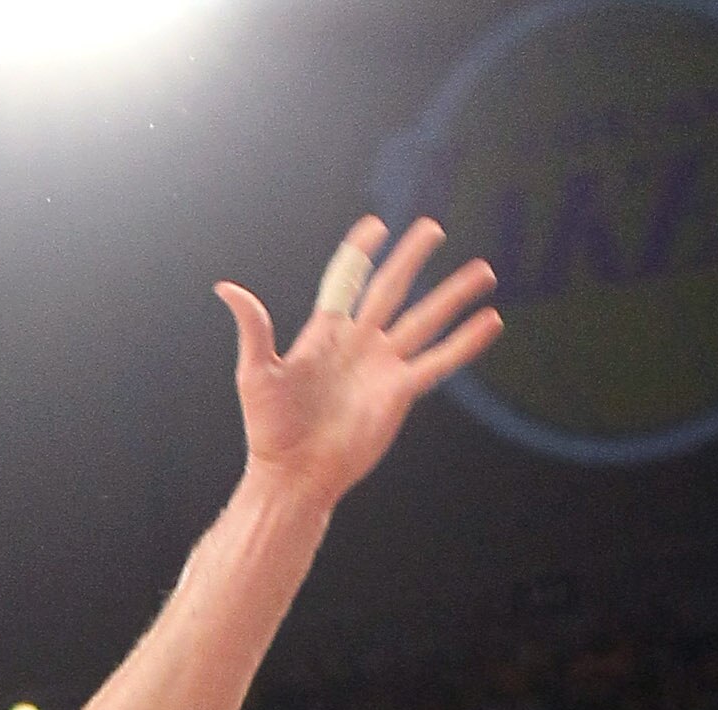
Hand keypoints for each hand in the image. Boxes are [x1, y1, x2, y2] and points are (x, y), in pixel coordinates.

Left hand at [217, 217, 498, 510]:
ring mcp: (382, 367)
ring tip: (483, 271)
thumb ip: (253, 328)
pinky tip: (490, 322)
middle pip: (391, 289)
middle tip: (433, 228)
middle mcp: (358, 344)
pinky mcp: (399, 393)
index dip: (360, 253)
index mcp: (324, 335)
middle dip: (412, 258)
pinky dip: (464, 343)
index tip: (376, 225)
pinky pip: (438, 362)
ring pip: (424, 320)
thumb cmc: (269, 431)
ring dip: (453, 295)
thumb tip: (226, 287)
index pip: (346, 281)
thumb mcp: (256, 374)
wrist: (292, 477)